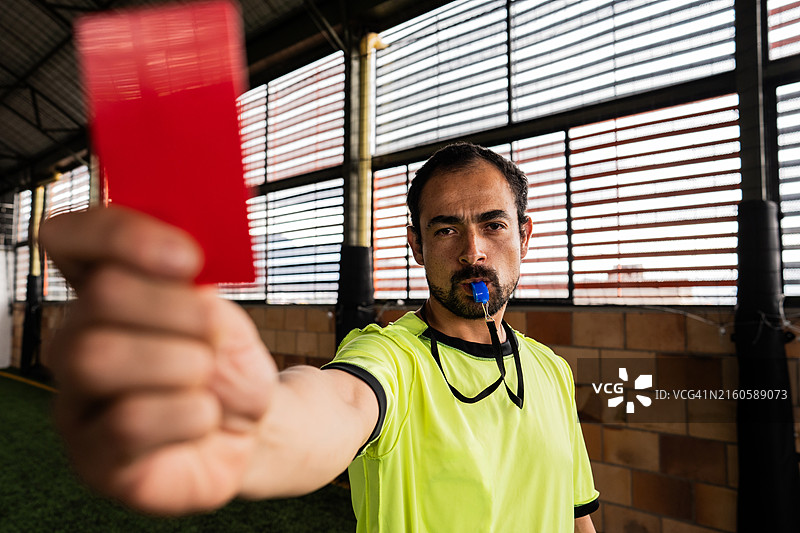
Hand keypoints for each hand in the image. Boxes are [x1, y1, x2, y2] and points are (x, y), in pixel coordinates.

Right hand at [40, 207, 276, 514]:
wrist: (252, 431)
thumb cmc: (229, 367)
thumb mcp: (225, 318)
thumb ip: (195, 287)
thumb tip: (181, 261)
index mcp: (104, 292)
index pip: (69, 237)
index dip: (122, 235)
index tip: (189, 258)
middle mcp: (76, 340)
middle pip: (102, 296)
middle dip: (180, 309)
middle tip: (215, 331)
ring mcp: (77, 400)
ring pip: (99, 356)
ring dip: (181, 361)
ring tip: (206, 375)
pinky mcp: (93, 457)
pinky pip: (127, 423)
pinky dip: (189, 414)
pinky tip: (203, 417)